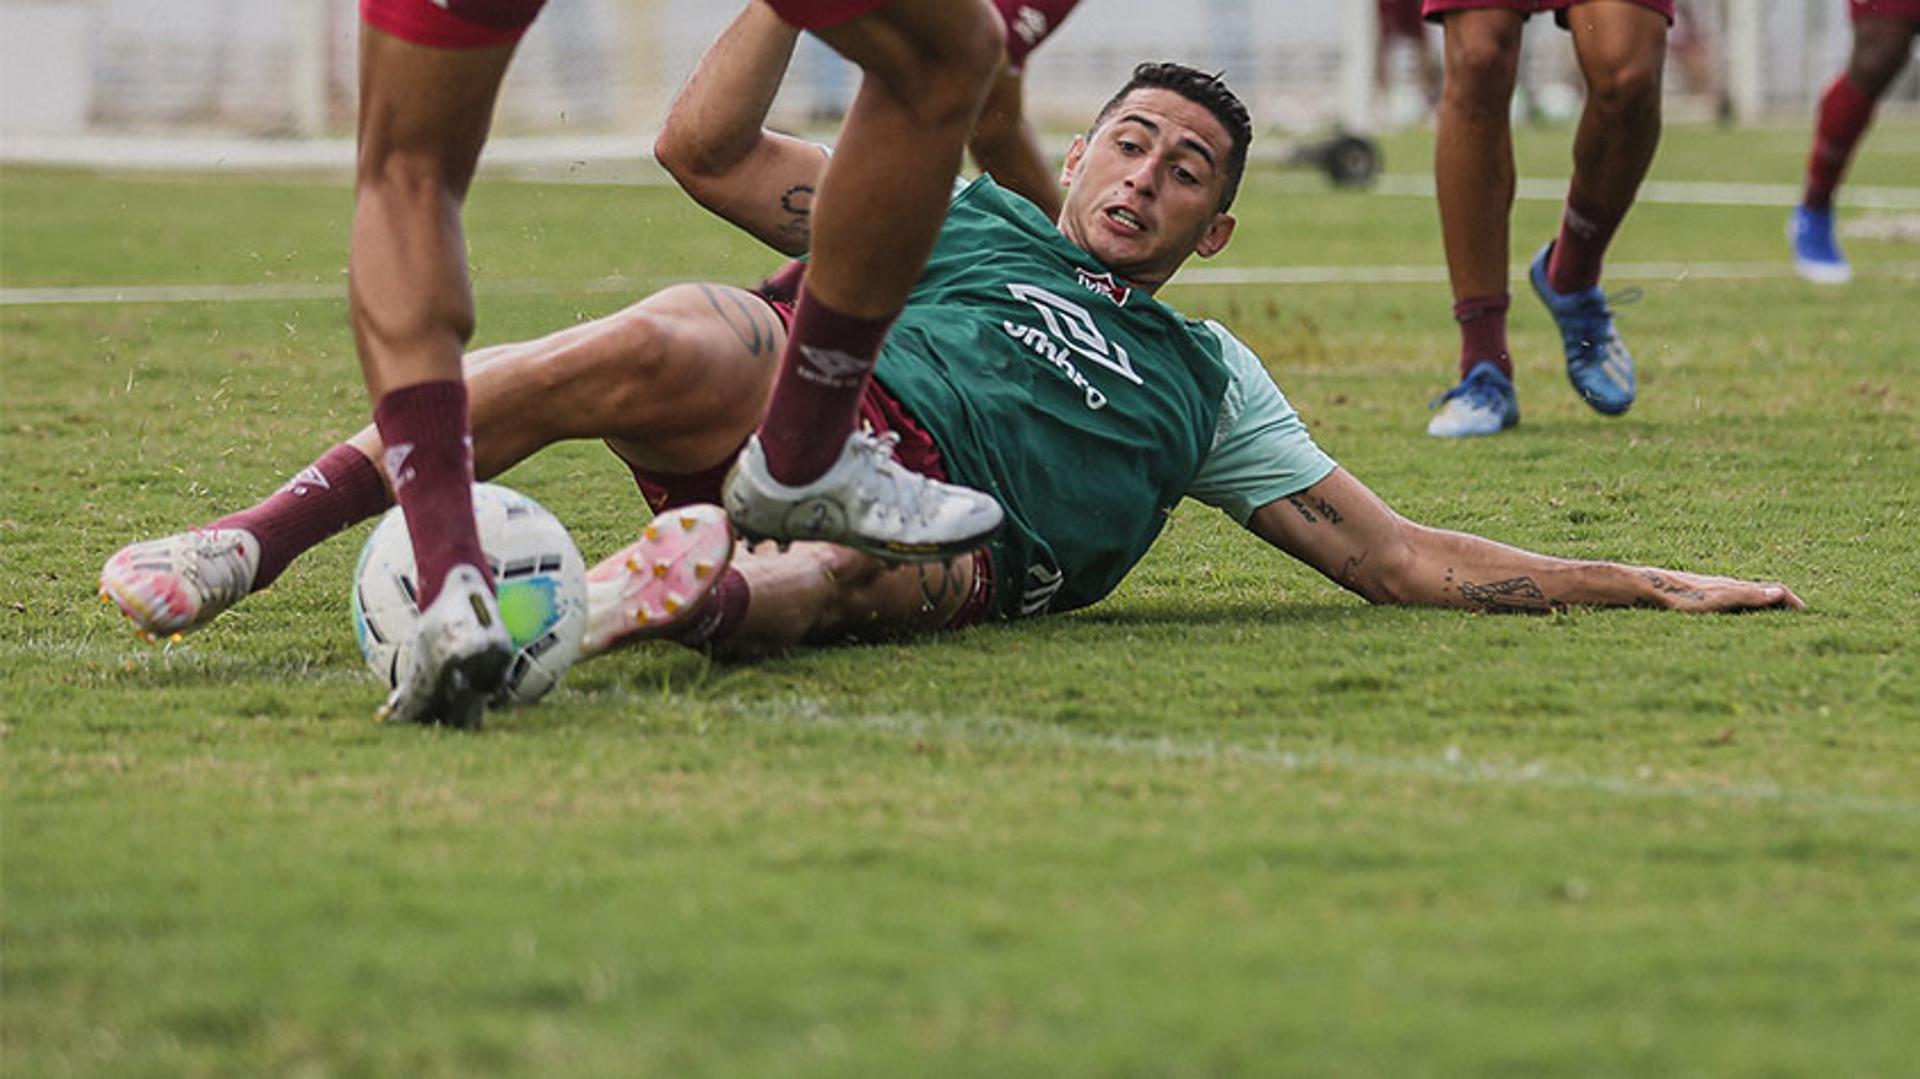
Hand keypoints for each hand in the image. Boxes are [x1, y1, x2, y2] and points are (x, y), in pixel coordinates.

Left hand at [1636, 568, 1804, 611]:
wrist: (1643, 588)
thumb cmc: (1679, 596)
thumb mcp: (1717, 600)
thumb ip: (1746, 596)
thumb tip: (1780, 592)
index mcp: (1735, 586)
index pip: (1774, 591)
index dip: (1792, 602)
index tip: (1808, 614)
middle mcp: (1726, 586)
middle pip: (1761, 593)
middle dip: (1782, 604)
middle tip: (1798, 620)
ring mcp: (1711, 591)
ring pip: (1744, 598)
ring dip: (1762, 608)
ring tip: (1773, 622)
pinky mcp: (1697, 598)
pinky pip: (1728, 604)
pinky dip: (1742, 611)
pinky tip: (1734, 620)